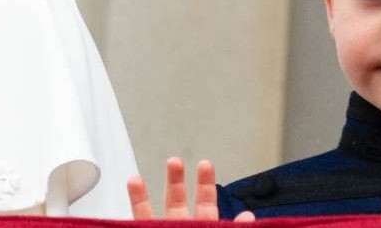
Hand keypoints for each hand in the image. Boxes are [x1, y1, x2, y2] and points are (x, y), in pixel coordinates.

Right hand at [127, 157, 253, 220]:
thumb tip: (247, 218)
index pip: (205, 205)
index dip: (204, 184)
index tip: (204, 163)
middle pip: (176, 202)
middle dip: (175, 179)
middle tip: (175, 161)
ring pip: (151, 212)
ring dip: (143, 194)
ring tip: (137, 179)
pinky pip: (138, 219)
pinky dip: (135, 201)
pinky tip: (133, 183)